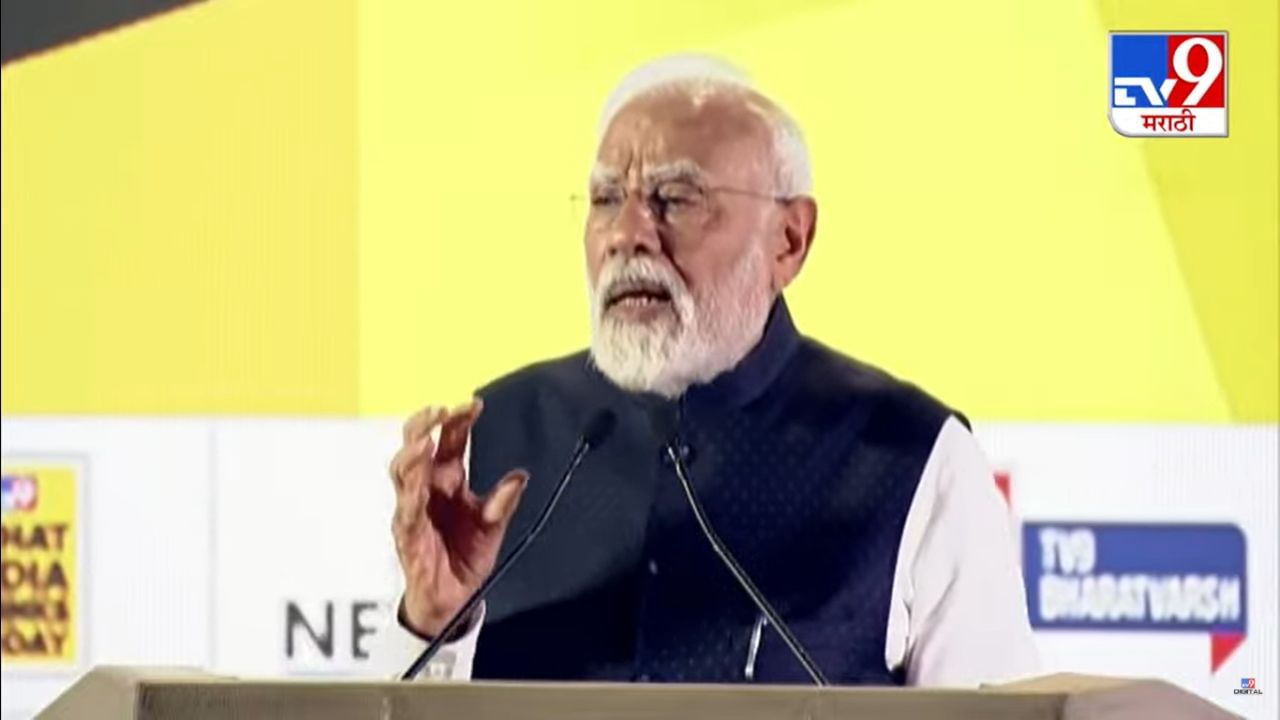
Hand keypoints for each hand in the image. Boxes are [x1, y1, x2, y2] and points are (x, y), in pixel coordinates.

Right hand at [390, 399, 527, 637]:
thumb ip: (503, 502)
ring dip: (412, 457)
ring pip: (402, 476)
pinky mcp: (408, 537)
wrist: (454, 599)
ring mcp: (413, 511)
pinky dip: (411, 498)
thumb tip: (519, 476)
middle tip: (438, 411)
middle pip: (414, 448)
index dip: (457, 421)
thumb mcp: (492, 526)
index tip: (473, 405)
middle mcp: (426, 490)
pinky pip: (406, 514)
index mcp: (447, 480)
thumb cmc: (465, 555)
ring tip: (425, 443)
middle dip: (422, 426)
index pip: (448, 442)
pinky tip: (418, 486)